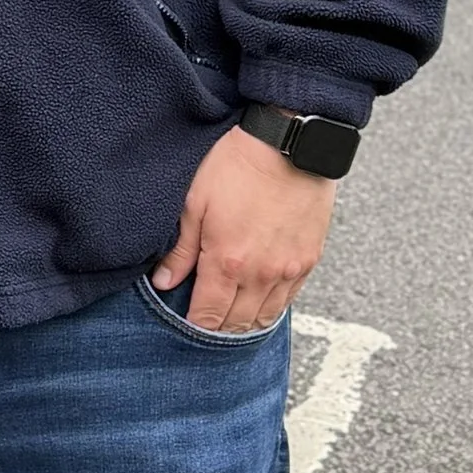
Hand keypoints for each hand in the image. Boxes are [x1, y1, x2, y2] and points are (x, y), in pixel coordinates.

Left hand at [151, 121, 335, 331]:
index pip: (208, 317)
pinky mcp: (309, 259)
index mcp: (227, 262)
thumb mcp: (194, 202)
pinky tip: (259, 300)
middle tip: (205, 323)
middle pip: (237, 324)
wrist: (288, 143)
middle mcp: (261, 274)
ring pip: (265, 316)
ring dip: (246, 322)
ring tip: (230, 317)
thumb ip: (181, 250)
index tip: (185, 324)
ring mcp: (289, 269)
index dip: (194, 326)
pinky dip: (271, 306)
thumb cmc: (236, 165)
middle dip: (218, 329)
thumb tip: (163, 283)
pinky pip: (289, 299)